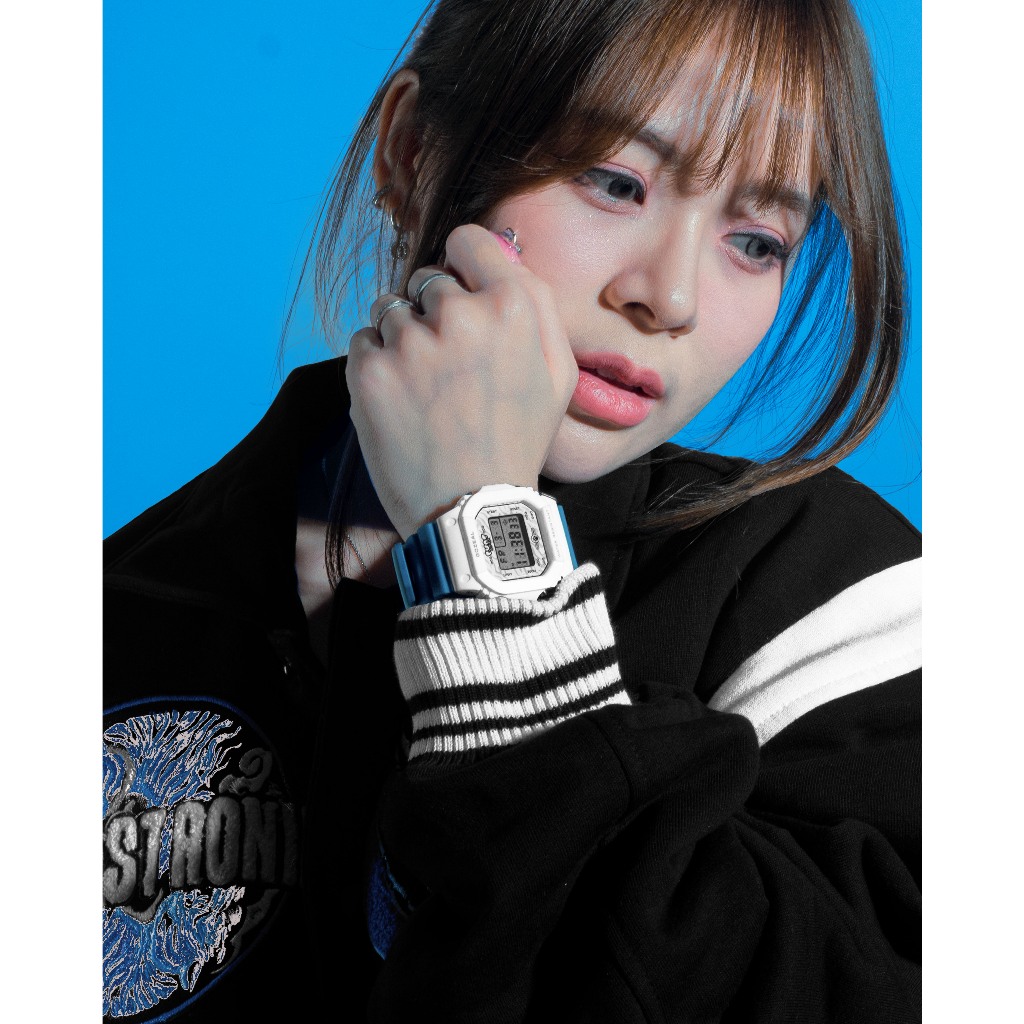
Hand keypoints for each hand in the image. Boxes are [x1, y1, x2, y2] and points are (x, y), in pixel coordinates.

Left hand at [346, 224, 576, 538]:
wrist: (471, 508)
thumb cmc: (518, 441)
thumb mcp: (557, 374)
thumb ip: (537, 303)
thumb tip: (503, 250)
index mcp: (511, 308)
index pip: (469, 240)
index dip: (464, 262)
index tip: (461, 286)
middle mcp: (458, 315)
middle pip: (427, 280)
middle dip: (434, 312)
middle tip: (449, 366)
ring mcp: (408, 343)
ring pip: (390, 309)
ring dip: (403, 338)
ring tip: (425, 388)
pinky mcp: (368, 371)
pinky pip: (363, 340)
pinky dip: (377, 364)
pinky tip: (402, 400)